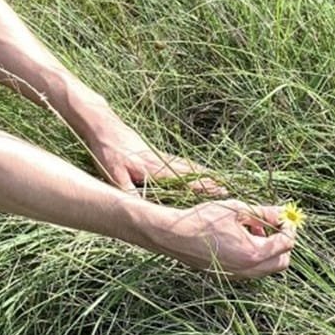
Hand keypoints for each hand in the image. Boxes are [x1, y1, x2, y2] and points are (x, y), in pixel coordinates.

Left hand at [84, 119, 227, 196]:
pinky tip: (200, 170)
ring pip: (189, 166)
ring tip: (222, 182)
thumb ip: (126, 191)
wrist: (105, 128)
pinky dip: (195, 167)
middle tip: (229, 191)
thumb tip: (138, 207)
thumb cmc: (109, 153)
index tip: (220, 192)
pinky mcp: (158, 154)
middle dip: (210, 182)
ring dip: (205, 174)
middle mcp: (163, 162)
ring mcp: (163, 157)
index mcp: (155, 169)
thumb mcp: (113, 174)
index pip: (184, 180)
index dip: (202, 188)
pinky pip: (181, 163)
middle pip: (192, 173)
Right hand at [150, 200, 294, 277]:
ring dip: (267, 249)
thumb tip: (282, 212)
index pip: (286, 244)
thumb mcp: (236, 210)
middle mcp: (248, 270)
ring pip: (267, 268)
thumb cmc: (203, 220)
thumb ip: (263, 213)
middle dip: (282, 243)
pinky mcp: (228, 276)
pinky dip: (254, 256)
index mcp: (253, 253)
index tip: (283, 217)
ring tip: (251, 228)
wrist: (174, 235)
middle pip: (282, 262)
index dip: (288, 227)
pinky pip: (252, 270)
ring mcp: (238, 276)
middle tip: (271, 225)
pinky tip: (239, 238)